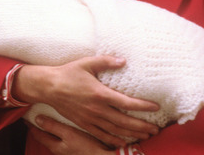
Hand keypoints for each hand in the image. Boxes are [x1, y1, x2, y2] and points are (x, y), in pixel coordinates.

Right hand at [13, 55, 158, 146]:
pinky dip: (114, 140)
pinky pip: (101, 135)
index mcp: (100, 93)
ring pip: (115, 130)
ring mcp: (90, 118)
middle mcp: (97, 109)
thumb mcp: (87, 63)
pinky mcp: (84, 123)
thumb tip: (124, 60)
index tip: (155, 107)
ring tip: (145, 135)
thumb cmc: (68, 73)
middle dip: (142, 126)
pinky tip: (123, 142)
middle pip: (125, 121)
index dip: (143, 106)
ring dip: (132, 134)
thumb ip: (106, 61)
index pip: (127, 103)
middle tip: (155, 129)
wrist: (48, 87)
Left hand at [28, 115, 114, 154]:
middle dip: (39, 128)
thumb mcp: (69, 134)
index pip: (37, 134)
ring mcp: (67, 151)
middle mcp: (59, 150)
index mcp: (54, 146)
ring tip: (49, 120)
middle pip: (45, 137)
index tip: (26, 117)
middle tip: (35, 117)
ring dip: (50, 130)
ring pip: (54, 139)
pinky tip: (66, 128)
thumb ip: (53, 127)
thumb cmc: (87, 147)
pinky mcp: (75, 150)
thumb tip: (38, 119)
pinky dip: (60, 133)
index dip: (31, 125)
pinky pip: (63, 140)